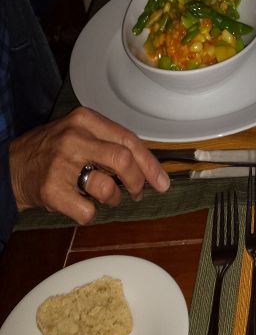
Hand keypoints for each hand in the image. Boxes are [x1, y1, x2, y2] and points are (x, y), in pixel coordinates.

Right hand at [9, 107, 170, 224]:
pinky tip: (80, 205)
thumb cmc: (54, 152)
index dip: (150, 164)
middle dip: (138, 182)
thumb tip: (150, 167)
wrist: (10, 167)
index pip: (129, 140)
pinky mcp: (51, 190)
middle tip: (137, 192)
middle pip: (123, 161)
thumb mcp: (81, 133)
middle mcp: (74, 138)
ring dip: (113, 199)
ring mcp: (61, 164)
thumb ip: (112, 143)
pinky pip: (87, 211)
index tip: (162, 182)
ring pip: (107, 188)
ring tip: (103, 196)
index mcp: (85, 120)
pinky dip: (90, 214)